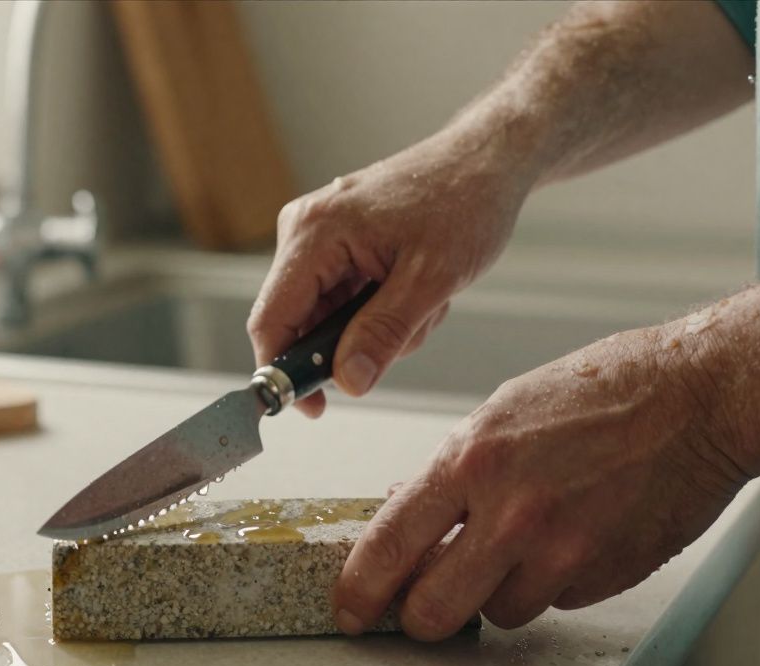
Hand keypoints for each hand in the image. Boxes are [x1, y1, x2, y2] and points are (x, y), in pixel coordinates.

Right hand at [247, 134, 532, 416]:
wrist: (487, 161)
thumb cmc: (465, 202)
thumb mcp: (431, 279)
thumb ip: (383, 333)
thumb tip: (347, 383)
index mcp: (314, 233)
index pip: (271, 319)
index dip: (284, 372)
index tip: (315, 410)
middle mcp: (303, 230)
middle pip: (299, 322)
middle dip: (353, 344)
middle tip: (409, 332)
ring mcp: (318, 235)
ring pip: (327, 317)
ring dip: (376, 328)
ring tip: (424, 301)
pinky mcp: (336, 242)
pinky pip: (343, 299)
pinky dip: (379, 309)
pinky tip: (414, 290)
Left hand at [331, 323, 750, 638]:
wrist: (697, 398)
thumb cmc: (603, 392)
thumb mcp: (502, 413)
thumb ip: (451, 471)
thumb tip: (405, 507)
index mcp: (471, 460)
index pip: (389, 545)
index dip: (359, 589)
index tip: (349, 608)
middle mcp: (511, 512)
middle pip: (433, 609)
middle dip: (418, 616)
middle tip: (418, 608)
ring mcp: (561, 550)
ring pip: (496, 613)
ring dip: (494, 593)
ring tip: (520, 543)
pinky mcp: (604, 575)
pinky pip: (553, 603)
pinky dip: (549, 584)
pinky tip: (569, 537)